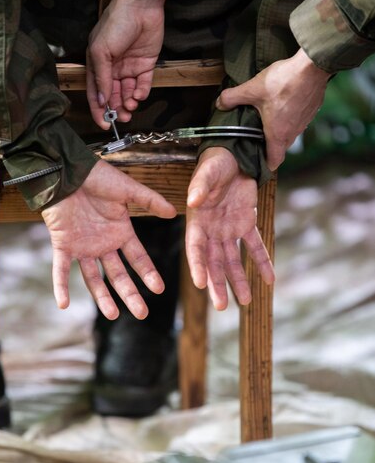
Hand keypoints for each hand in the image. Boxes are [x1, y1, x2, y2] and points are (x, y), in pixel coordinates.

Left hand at [41, 160, 175, 318]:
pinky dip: (61, 287)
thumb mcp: (128, 189)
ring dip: (102, 297)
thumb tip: (174, 212)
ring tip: (113, 315)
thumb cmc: (98, 177)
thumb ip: (150, 201)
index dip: (148, 274)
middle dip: (130, 294)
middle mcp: (103, 245)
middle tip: (142, 313)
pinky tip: (63, 304)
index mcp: (121, 233)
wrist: (68, 170)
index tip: (159, 289)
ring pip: (93, 278)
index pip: (138, 259)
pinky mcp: (63, 245)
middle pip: (119, 275)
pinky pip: (61, 270)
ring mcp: (83, 247)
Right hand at [87, 0, 170, 127]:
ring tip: (130, 107)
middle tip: (121, 118)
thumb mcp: (101, 51)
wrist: (140, 6)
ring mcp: (129, 68)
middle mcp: (113, 69)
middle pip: (113, 96)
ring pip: (128, 93)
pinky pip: (143, 85)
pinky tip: (138, 95)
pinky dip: (141, 93)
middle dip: (116, 110)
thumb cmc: (115, 23)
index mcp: (98, 65)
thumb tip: (102, 101)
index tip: (104, 124)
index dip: (99, 111)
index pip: (96, 93)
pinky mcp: (145, 65)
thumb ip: (102, 78)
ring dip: (128, 103)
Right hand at [186, 147, 274, 308]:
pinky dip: (262, 262)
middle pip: (213, 262)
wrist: (234, 156)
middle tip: (221, 306)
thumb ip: (200, 187)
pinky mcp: (246, 224)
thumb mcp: (207, 173)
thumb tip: (193, 200)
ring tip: (246, 301)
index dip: (197, 266)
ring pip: (233, 260)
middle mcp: (211, 231)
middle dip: (217, 284)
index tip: (200, 284)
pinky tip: (269, 279)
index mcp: (197, 221)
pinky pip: (255, 246)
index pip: (195, 249)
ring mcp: (229, 230)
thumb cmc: (215, 164)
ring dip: (238, 280)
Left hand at [216, 48, 330, 170]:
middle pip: (281, 148)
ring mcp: (304, 122)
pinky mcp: (311, 111)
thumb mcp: (252, 89)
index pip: (274, 161)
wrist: (312, 66)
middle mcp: (293, 133)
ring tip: (269, 120)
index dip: (266, 165)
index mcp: (278, 134)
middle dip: (271, 147)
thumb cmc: (283, 82)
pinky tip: (284, 106)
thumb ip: (232, 98)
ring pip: (290, 135)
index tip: (259, 162)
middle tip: (258, 139)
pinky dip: (291, 118)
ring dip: (281, 132)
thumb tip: (219, 103)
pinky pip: (299, 121)